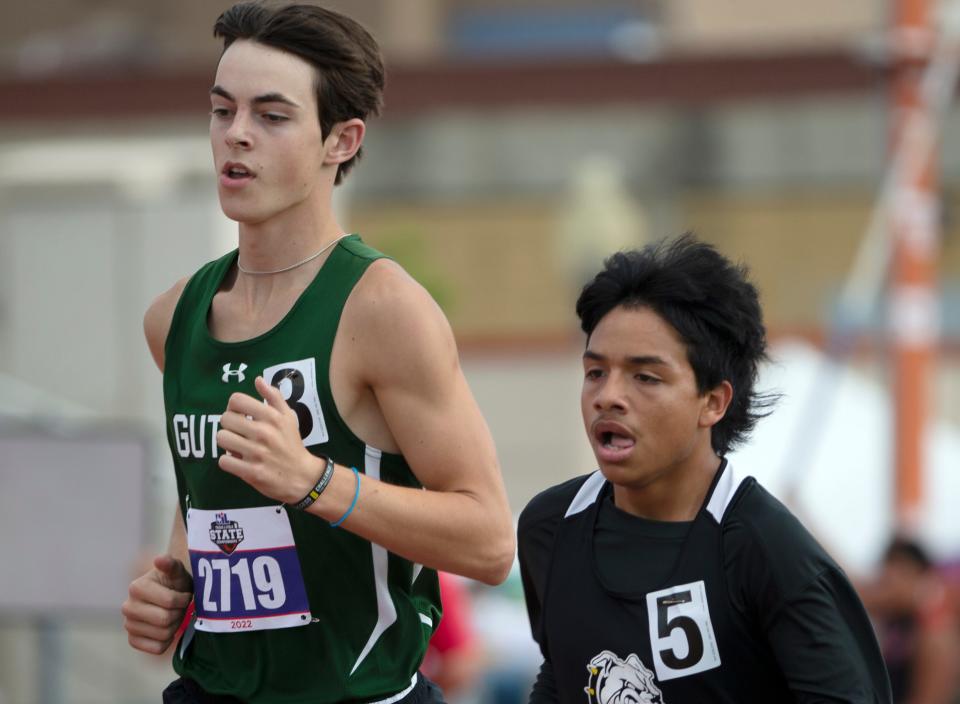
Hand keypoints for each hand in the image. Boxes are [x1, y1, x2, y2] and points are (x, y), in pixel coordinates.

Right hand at [122, 554, 193, 654]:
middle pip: (165, 619)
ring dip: (175, 626)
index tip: (184, 595)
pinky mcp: (133, 640)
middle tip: (179, 607)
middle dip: (179, 613)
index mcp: (136, 587)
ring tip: (173, 615)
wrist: (170, 596)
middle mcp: (127, 607)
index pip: (169, 601)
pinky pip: (157, 648)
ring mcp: (128, 625)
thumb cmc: (175, 583)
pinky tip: (166, 629)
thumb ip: (170, 564)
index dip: (183, 599)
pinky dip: (167, 641)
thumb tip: (159, 559)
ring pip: (163, 635)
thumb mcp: (177, 571)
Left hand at [216, 375, 322, 503]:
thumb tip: (258, 380)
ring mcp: (256, 453)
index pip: (236, 400)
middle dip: (230, 425)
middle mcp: (263, 433)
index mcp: (272, 417)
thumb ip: (274, 396)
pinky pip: (224, 461)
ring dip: (227, 443)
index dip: (233, 406)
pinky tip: (238, 460)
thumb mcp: (288, 417)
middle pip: (225, 419)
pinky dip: (228, 461)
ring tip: (237, 446)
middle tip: (239, 432)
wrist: (302, 476)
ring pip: (221, 438)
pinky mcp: (251, 472)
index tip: (240, 415)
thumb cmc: (291, 444)